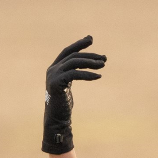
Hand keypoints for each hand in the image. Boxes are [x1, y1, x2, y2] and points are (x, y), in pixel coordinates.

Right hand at [42, 36, 105, 154]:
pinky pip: (74, 74)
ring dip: (90, 63)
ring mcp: (53, 75)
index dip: (79, 44)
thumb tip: (89, 63)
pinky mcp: (56, 83)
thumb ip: (74, 72)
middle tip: (104, 59)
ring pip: (74, 62)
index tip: (91, 39)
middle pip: (73, 56)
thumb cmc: (64, 103)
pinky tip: (98, 76)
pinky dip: (87, 74)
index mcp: (54, 67)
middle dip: (90, 56)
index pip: (68, 51)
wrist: (56, 118)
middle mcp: (52, 69)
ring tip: (103, 66)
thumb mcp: (69, 84)